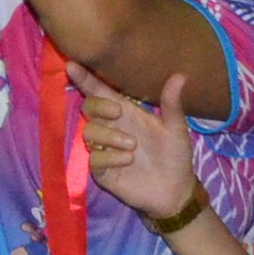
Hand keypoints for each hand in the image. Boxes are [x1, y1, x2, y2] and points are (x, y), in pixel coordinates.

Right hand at [79, 70, 202, 224]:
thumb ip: (172, 103)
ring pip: (88, 133)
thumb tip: (180, 75)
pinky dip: (109, 157)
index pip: (100, 92)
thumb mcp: (176, 128)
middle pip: (88, 108)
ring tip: (133, 146)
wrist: (175, 190)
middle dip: (98, 107)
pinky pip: (93, 158)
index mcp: (126, 113)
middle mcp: (111, 128)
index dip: (85, 79)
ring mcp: (104, 149)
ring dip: (108, 136)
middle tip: (117, 112)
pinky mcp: (102, 171)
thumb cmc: (174, 155)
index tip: (72, 65)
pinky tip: (128, 160)